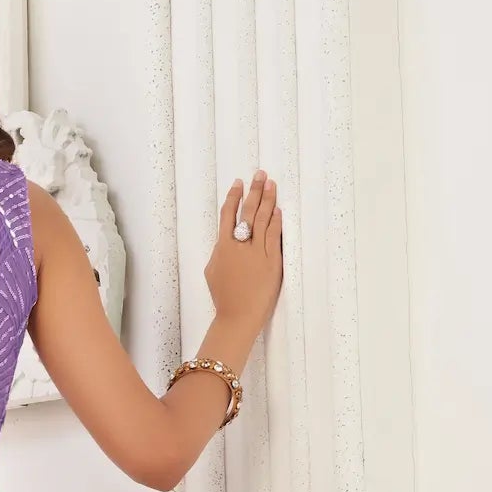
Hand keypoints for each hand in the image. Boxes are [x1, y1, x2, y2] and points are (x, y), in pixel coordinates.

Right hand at [204, 169, 283, 342]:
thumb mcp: (212, 272)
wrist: (238, 317)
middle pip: (248, 212)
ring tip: (271, 184)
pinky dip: (277, 221)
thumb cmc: (224, 298)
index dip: (233, 197)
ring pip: (263, 220)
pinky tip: (279, 209)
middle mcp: (239, 246)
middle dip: (254, 191)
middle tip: (260, 174)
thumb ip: (219, 252)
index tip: (238, 183)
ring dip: (268, 200)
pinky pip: (275, 236)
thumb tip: (226, 240)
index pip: (228, 215)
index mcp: (222, 247)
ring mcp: (257, 253)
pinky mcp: (272, 261)